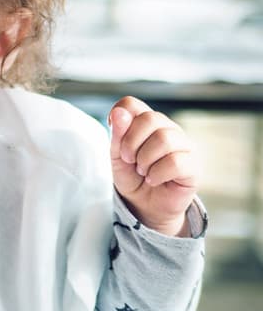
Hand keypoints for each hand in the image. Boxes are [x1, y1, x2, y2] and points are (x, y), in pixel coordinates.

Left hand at [109, 96, 199, 235]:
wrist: (144, 206)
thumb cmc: (132, 177)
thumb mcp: (117, 156)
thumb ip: (118, 134)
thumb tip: (119, 113)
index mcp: (147, 123)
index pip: (131, 104)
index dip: (119, 119)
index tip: (116, 140)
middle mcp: (168, 129)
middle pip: (149, 118)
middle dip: (131, 142)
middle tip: (129, 160)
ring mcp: (184, 146)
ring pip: (164, 139)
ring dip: (145, 159)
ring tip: (143, 171)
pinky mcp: (194, 166)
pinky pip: (176, 162)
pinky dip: (157, 173)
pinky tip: (153, 179)